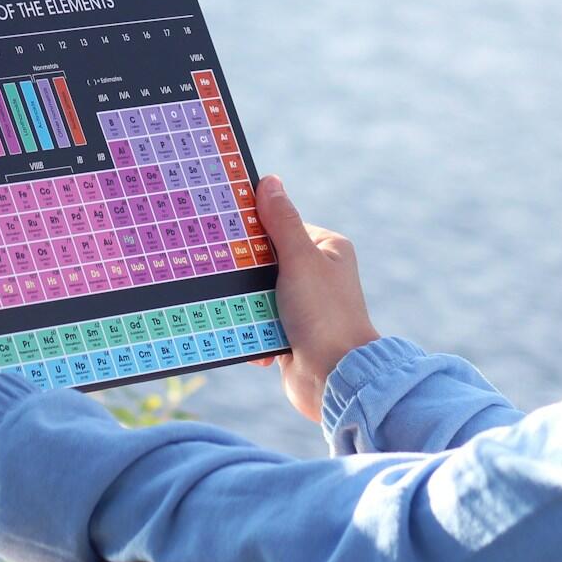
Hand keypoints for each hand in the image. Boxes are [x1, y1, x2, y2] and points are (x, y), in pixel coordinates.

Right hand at [246, 175, 379, 424]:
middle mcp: (318, 276)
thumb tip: (270, 181)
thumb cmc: (324, 315)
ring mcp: (304, 306)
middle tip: (225, 274)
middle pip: (267, 261)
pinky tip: (252, 341)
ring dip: (248, 306)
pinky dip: (253, 332)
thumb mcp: (299, 260)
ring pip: (259, 293)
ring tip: (240, 312)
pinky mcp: (292, 334)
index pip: (283, 227)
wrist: (335, 379)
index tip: (226, 232)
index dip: (255, 230)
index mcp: (327, 250)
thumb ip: (282, 222)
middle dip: (247, 273)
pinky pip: (260, 323)